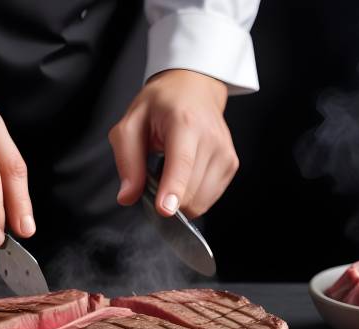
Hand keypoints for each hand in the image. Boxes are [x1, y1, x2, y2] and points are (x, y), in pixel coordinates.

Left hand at [109, 69, 238, 217]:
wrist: (194, 89)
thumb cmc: (161, 105)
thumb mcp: (130, 124)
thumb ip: (127, 161)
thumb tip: (127, 196)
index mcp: (184, 122)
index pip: (182, 162)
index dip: (173, 189)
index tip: (165, 210)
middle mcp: (211, 138)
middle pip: (190, 189)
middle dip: (166, 197)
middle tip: (155, 173)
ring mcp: (225, 153)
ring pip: (201, 200)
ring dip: (180, 198)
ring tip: (171, 170)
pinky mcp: (231, 165)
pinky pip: (209, 199)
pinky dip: (192, 196)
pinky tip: (185, 175)